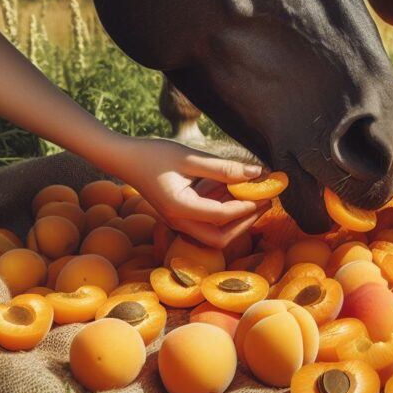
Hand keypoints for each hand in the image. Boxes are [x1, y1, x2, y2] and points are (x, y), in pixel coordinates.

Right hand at [106, 136, 270, 248]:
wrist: (125, 158)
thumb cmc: (155, 155)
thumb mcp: (190, 158)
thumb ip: (224, 168)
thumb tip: (257, 174)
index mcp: (179, 209)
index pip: (222, 216)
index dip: (248, 206)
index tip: (267, 192)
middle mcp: (179, 222)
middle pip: (220, 237)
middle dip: (246, 222)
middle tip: (266, 201)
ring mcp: (178, 221)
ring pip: (215, 234)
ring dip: (237, 219)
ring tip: (257, 195)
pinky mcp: (180, 215)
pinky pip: (208, 222)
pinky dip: (225, 211)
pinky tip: (235, 189)